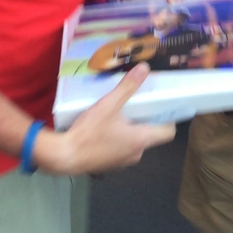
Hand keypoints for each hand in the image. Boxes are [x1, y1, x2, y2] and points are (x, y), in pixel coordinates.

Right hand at [35, 63, 174, 174]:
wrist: (64, 157)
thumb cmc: (90, 132)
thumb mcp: (109, 104)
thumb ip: (127, 87)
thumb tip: (145, 68)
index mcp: (141, 140)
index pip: (168, 133)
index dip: (168, 119)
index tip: (163, 105)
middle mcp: (136, 154)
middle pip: (151, 135)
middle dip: (147, 119)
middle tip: (141, 101)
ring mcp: (123, 162)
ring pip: (135, 142)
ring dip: (132, 128)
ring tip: (123, 111)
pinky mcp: (110, 165)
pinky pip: (122, 148)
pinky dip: (120, 138)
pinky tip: (107, 125)